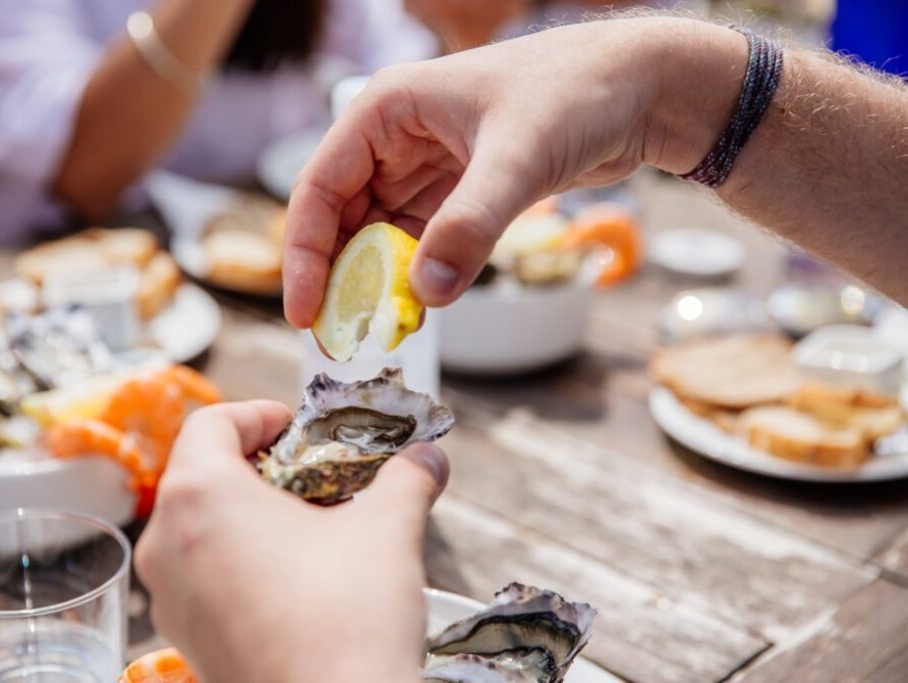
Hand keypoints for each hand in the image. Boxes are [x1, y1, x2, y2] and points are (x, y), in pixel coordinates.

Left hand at [134, 401, 448, 682]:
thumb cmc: (347, 617)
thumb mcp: (387, 530)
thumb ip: (406, 479)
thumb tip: (428, 458)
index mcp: (200, 495)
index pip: (211, 424)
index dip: (259, 415)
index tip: (299, 428)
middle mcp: (166, 543)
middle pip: (203, 475)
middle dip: (264, 467)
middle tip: (319, 477)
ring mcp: (169, 597)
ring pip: (201, 528)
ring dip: (253, 515)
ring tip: (315, 529)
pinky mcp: (186, 639)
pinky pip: (203, 576)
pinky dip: (242, 561)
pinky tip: (299, 579)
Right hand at [283, 17, 741, 326]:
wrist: (641, 88)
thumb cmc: (576, 93)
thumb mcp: (518, 158)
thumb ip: (470, 226)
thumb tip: (426, 296)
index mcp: (386, 110)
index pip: (320, 188)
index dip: (305, 255)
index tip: (306, 313)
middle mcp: (396, 137)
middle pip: (343, 218)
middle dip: (339, 279)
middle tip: (338, 340)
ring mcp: (427, 165)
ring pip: (380, 234)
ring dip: (376, 283)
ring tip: (375, 334)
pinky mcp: (459, 189)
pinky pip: (420, 240)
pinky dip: (415, 275)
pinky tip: (416, 309)